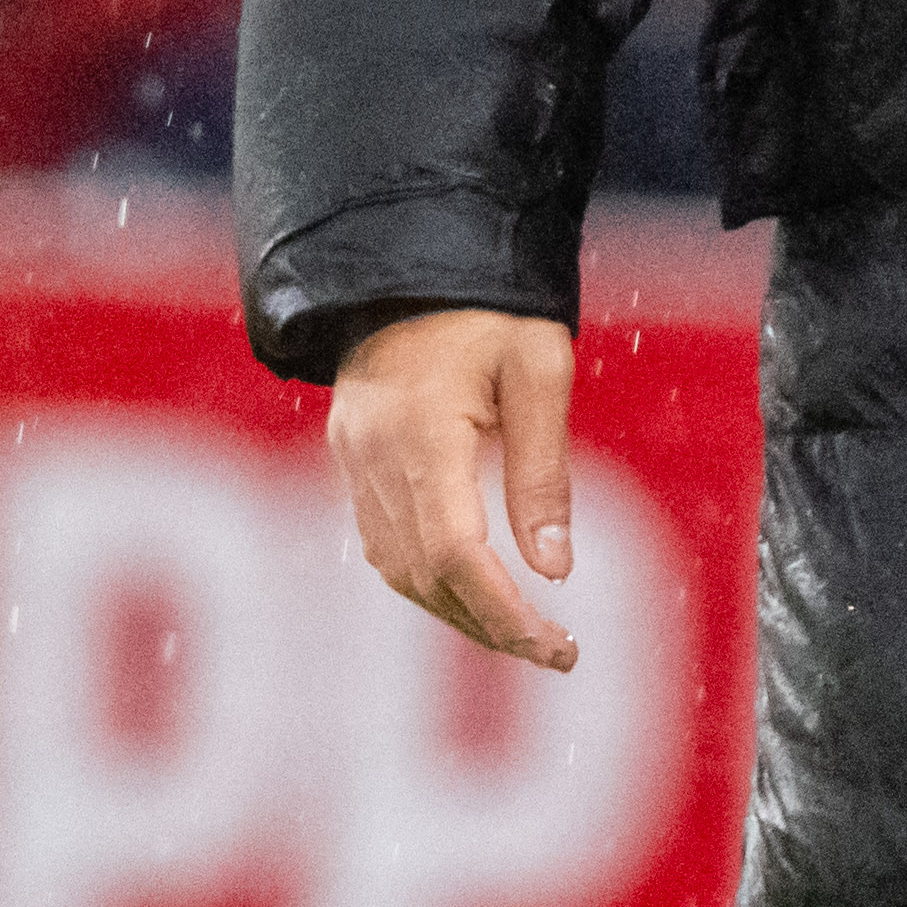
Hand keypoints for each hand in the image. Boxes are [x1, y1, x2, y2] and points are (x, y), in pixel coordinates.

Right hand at [329, 306, 585, 670]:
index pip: (455, 554)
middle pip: (424, 576)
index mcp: (422, 433)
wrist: (412, 255)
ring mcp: (352, 458)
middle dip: (489, 625)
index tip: (556, 644)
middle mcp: (373, 456)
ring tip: (520, 632)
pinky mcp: (350, 456)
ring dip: (456, 610)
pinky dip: (426, 576)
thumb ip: (544, 470)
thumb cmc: (489, 306)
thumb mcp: (538, 370)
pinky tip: (471, 586)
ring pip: (397, 569)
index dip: (503, 612)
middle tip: (554, 650)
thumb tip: (554, 569)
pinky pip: (382, 541)